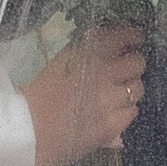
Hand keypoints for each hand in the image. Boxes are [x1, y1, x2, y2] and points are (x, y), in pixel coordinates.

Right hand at [24, 24, 145, 165]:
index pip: (124, 35)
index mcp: (86, 51)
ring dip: (130, 89)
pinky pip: (132, 112)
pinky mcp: (111, 124)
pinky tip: (112, 113)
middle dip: (134, 65)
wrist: (28, 130)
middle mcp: (102, 71)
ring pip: (138, 88)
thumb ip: (90, 52)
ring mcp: (109, 99)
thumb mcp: (63, 63)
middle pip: (137, 62)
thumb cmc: (40, 94)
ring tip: (117, 95)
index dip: (133, 37)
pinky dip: (125, 111)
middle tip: (125, 71)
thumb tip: (121, 43)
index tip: (135, 40)